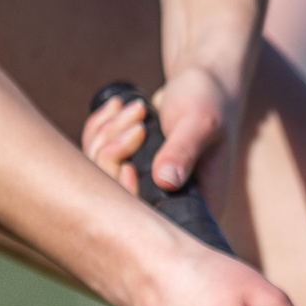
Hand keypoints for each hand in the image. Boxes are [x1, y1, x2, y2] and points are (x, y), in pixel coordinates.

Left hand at [83, 66, 232, 200]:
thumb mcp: (200, 122)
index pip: (152, 220)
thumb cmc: (210, 102)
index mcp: (196, 205)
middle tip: (136, 122)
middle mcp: (168, 202)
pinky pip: (95, 156)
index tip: (129, 166)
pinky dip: (100, 128)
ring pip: (101, 174)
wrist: (203, 84)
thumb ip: (183, 150)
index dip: (129, 200)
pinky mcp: (126, 168)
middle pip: (117, 199)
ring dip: (109, 134)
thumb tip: (167, 182)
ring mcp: (144, 186)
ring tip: (136, 108)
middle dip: (113, 155)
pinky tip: (116, 108)